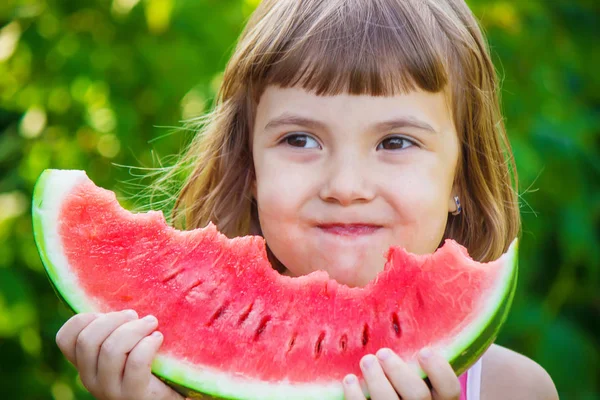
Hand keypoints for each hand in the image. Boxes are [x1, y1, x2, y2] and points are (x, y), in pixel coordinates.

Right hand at [56, 310, 183, 399]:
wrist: (165, 396)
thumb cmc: (149, 365)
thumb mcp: (125, 347)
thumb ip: (115, 330)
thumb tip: (122, 302)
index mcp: (85, 365)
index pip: (65, 338)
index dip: (84, 318)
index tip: (108, 313)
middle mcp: (91, 380)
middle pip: (88, 340)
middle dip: (114, 319)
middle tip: (135, 316)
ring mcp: (110, 390)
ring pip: (111, 350)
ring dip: (135, 329)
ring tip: (151, 324)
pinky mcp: (134, 395)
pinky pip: (136, 363)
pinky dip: (148, 344)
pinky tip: (158, 338)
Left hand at [343, 348, 460, 399]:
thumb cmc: (403, 385)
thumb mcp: (419, 376)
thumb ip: (419, 362)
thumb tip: (406, 318)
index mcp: (440, 399)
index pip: (450, 389)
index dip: (439, 370)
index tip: (424, 350)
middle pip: (417, 395)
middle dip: (399, 372)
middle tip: (383, 353)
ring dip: (376, 380)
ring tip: (367, 360)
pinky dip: (355, 395)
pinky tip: (350, 379)